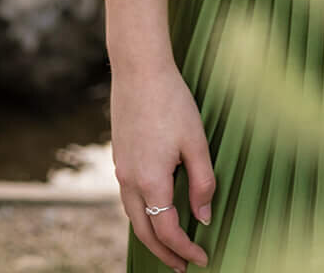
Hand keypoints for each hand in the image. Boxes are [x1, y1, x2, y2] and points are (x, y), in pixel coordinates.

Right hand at [111, 63, 216, 270]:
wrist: (139, 70)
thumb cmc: (172, 102)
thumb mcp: (195, 142)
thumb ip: (202, 183)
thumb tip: (203, 219)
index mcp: (151, 182)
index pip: (169, 231)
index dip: (186, 250)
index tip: (202, 259)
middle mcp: (130, 182)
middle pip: (145, 233)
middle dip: (164, 253)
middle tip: (182, 267)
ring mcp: (121, 170)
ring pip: (133, 216)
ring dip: (151, 236)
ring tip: (169, 245)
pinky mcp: (119, 157)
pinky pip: (129, 198)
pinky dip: (142, 214)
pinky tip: (155, 209)